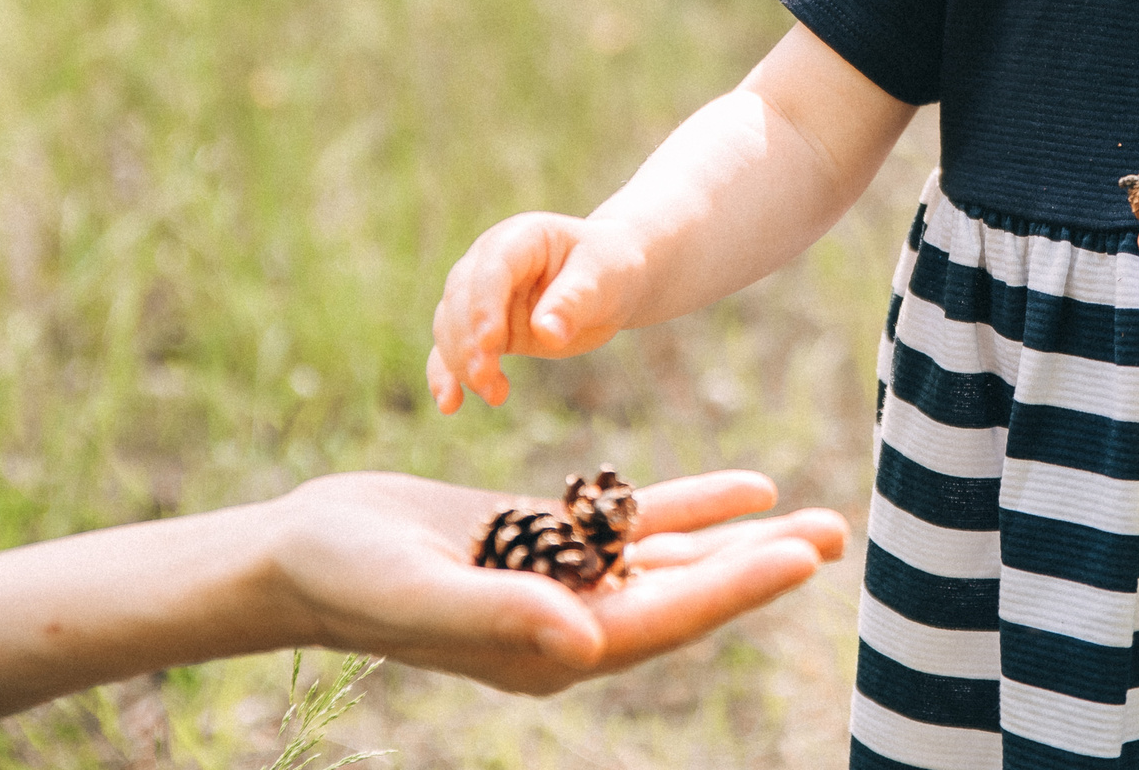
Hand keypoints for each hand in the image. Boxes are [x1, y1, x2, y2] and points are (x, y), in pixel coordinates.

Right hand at [263, 470, 847, 694]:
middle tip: (836, 535)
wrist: (302, 550)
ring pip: (672, 559)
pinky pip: (634, 524)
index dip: (733, 588)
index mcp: (552, 651)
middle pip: (686, 593)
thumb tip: (587, 643)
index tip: (797, 561)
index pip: (664, 618)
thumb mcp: (424, 593)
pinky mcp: (547, 541)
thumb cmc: (351, 578)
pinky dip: (691, 507)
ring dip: (740, 540)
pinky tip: (746, 489)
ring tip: (812, 519)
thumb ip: (503, 616)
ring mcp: (561, 582)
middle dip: (760, 567)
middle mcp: (569, 624)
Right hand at [427, 211, 649, 411]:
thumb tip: (546, 334)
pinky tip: (450, 404)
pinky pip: (452, 351)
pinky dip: (447, 376)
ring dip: (461, 363)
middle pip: (461, 299)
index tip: (491, 341)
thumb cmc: (609, 269)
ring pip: (451, 327)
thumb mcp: (602, 278)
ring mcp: (481, 297)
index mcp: (519, 238)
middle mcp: (488, 263)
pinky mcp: (483, 331)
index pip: (492, 269)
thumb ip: (574, 301)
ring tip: (492, 394)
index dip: (486, 305)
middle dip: (468, 341)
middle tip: (484, 377)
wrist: (612, 281)